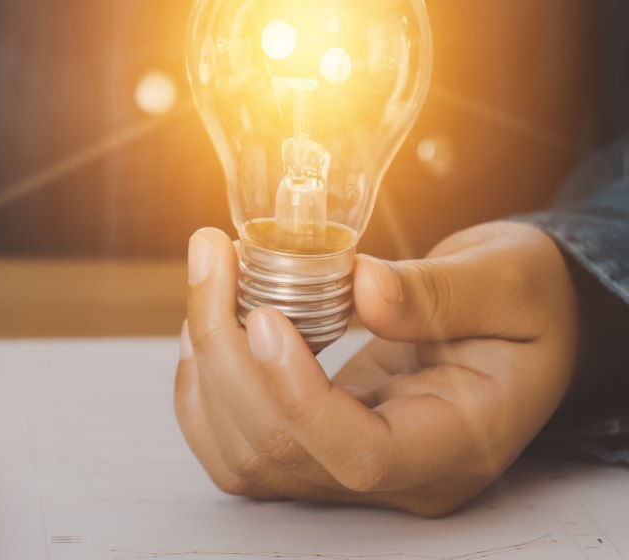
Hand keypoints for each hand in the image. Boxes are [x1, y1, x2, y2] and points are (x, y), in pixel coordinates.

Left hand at [174, 221, 579, 515]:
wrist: (516, 322)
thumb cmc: (527, 301)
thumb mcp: (511, 279)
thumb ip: (440, 290)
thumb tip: (361, 287)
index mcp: (457, 444)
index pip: (359, 455)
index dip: (296, 394)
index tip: (264, 313)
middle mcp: (397, 477)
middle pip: (281, 450)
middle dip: (226, 349)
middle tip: (212, 253)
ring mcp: (348, 470)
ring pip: (243, 456)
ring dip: (207, 364)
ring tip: (209, 276)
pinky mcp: (313, 448)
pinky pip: (236, 445)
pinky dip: (204, 388)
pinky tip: (209, 322)